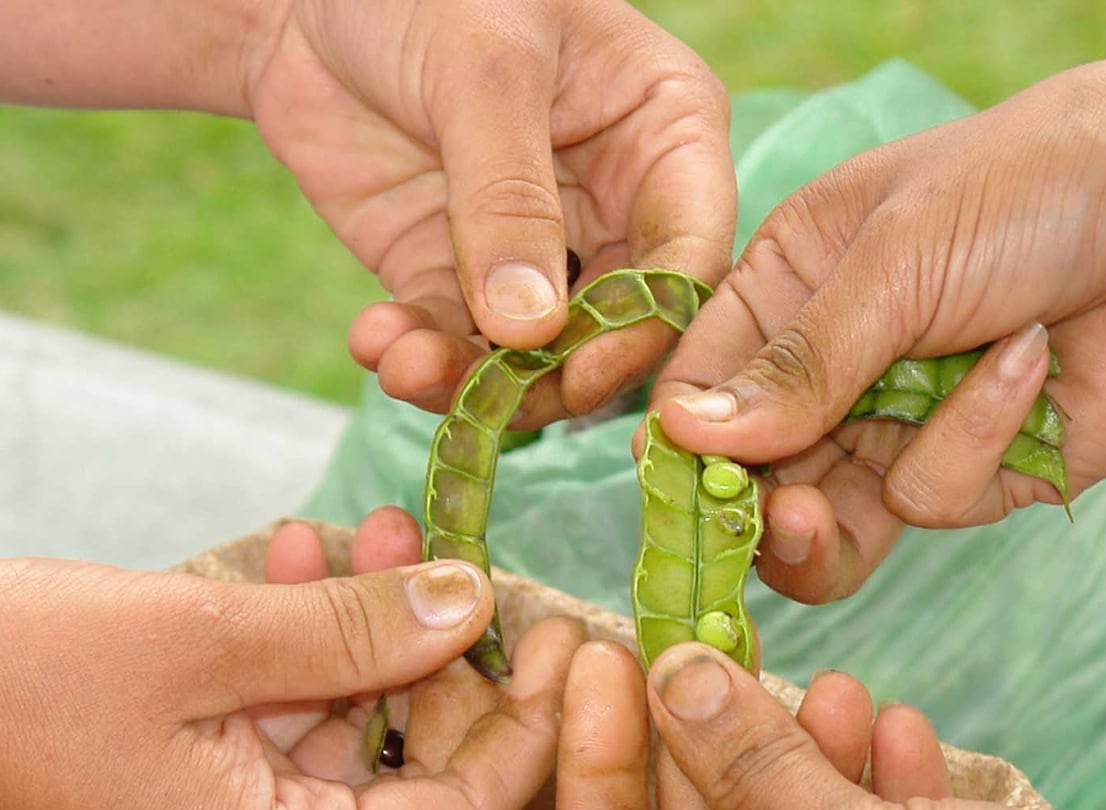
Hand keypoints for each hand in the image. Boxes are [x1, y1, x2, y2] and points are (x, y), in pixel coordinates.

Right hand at [0, 510, 579, 809]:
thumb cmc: (9, 679)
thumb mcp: (195, 637)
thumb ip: (349, 630)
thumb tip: (475, 604)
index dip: (527, 734)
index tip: (569, 641)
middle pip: (408, 781)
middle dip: (441, 662)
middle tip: (462, 559)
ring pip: (343, 740)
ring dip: (366, 636)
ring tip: (374, 530)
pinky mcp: (186, 798)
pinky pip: (277, 727)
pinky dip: (299, 650)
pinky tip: (302, 556)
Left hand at [249, 0, 734, 420]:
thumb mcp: (482, 70)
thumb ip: (509, 198)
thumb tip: (530, 330)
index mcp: (663, 134)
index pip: (688, 254)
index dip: (645, 327)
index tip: (583, 375)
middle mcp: (614, 206)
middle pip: (615, 330)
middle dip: (549, 377)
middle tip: (488, 401)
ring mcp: (537, 251)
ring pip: (533, 356)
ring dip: (471, 380)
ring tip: (405, 368)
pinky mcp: (460, 278)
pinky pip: (454, 342)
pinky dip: (418, 358)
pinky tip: (377, 343)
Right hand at [654, 43, 1105, 604]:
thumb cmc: (1039, 185)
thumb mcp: (896, 258)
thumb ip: (796, 360)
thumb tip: (682, 434)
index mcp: (790, 288)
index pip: (700, 386)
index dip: (682, 446)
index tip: (674, 489)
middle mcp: (833, 368)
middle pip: (755, 478)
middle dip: (754, 511)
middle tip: (765, 521)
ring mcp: (899, 427)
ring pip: (828, 527)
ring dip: (829, 521)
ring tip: (821, 511)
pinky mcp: (974, 474)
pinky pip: (933, 500)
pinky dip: (974, 439)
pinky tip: (1028, 361)